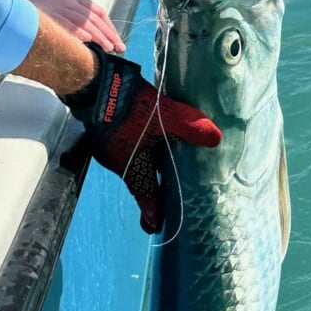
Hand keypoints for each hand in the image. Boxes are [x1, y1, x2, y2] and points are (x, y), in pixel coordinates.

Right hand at [16, 0, 124, 52]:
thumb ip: (73, 10)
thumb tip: (86, 28)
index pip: (98, 11)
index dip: (110, 26)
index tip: (116, 38)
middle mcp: (70, 0)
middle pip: (95, 18)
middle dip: (110, 34)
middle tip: (118, 46)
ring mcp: (60, 6)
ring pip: (85, 22)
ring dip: (99, 35)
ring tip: (109, 47)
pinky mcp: (49, 13)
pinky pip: (66, 23)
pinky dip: (78, 31)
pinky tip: (87, 39)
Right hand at [63, 43, 220, 232]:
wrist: (95, 85)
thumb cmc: (131, 111)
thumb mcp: (168, 117)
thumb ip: (192, 128)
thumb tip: (216, 138)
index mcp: (133, 169)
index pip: (145, 196)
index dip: (152, 212)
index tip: (154, 225)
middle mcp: (117, 163)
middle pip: (136, 178)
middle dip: (150, 184)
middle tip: (163, 190)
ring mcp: (106, 146)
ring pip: (129, 159)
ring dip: (142, 160)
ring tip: (157, 156)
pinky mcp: (102, 129)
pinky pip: (122, 142)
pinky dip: (134, 142)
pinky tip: (143, 131)